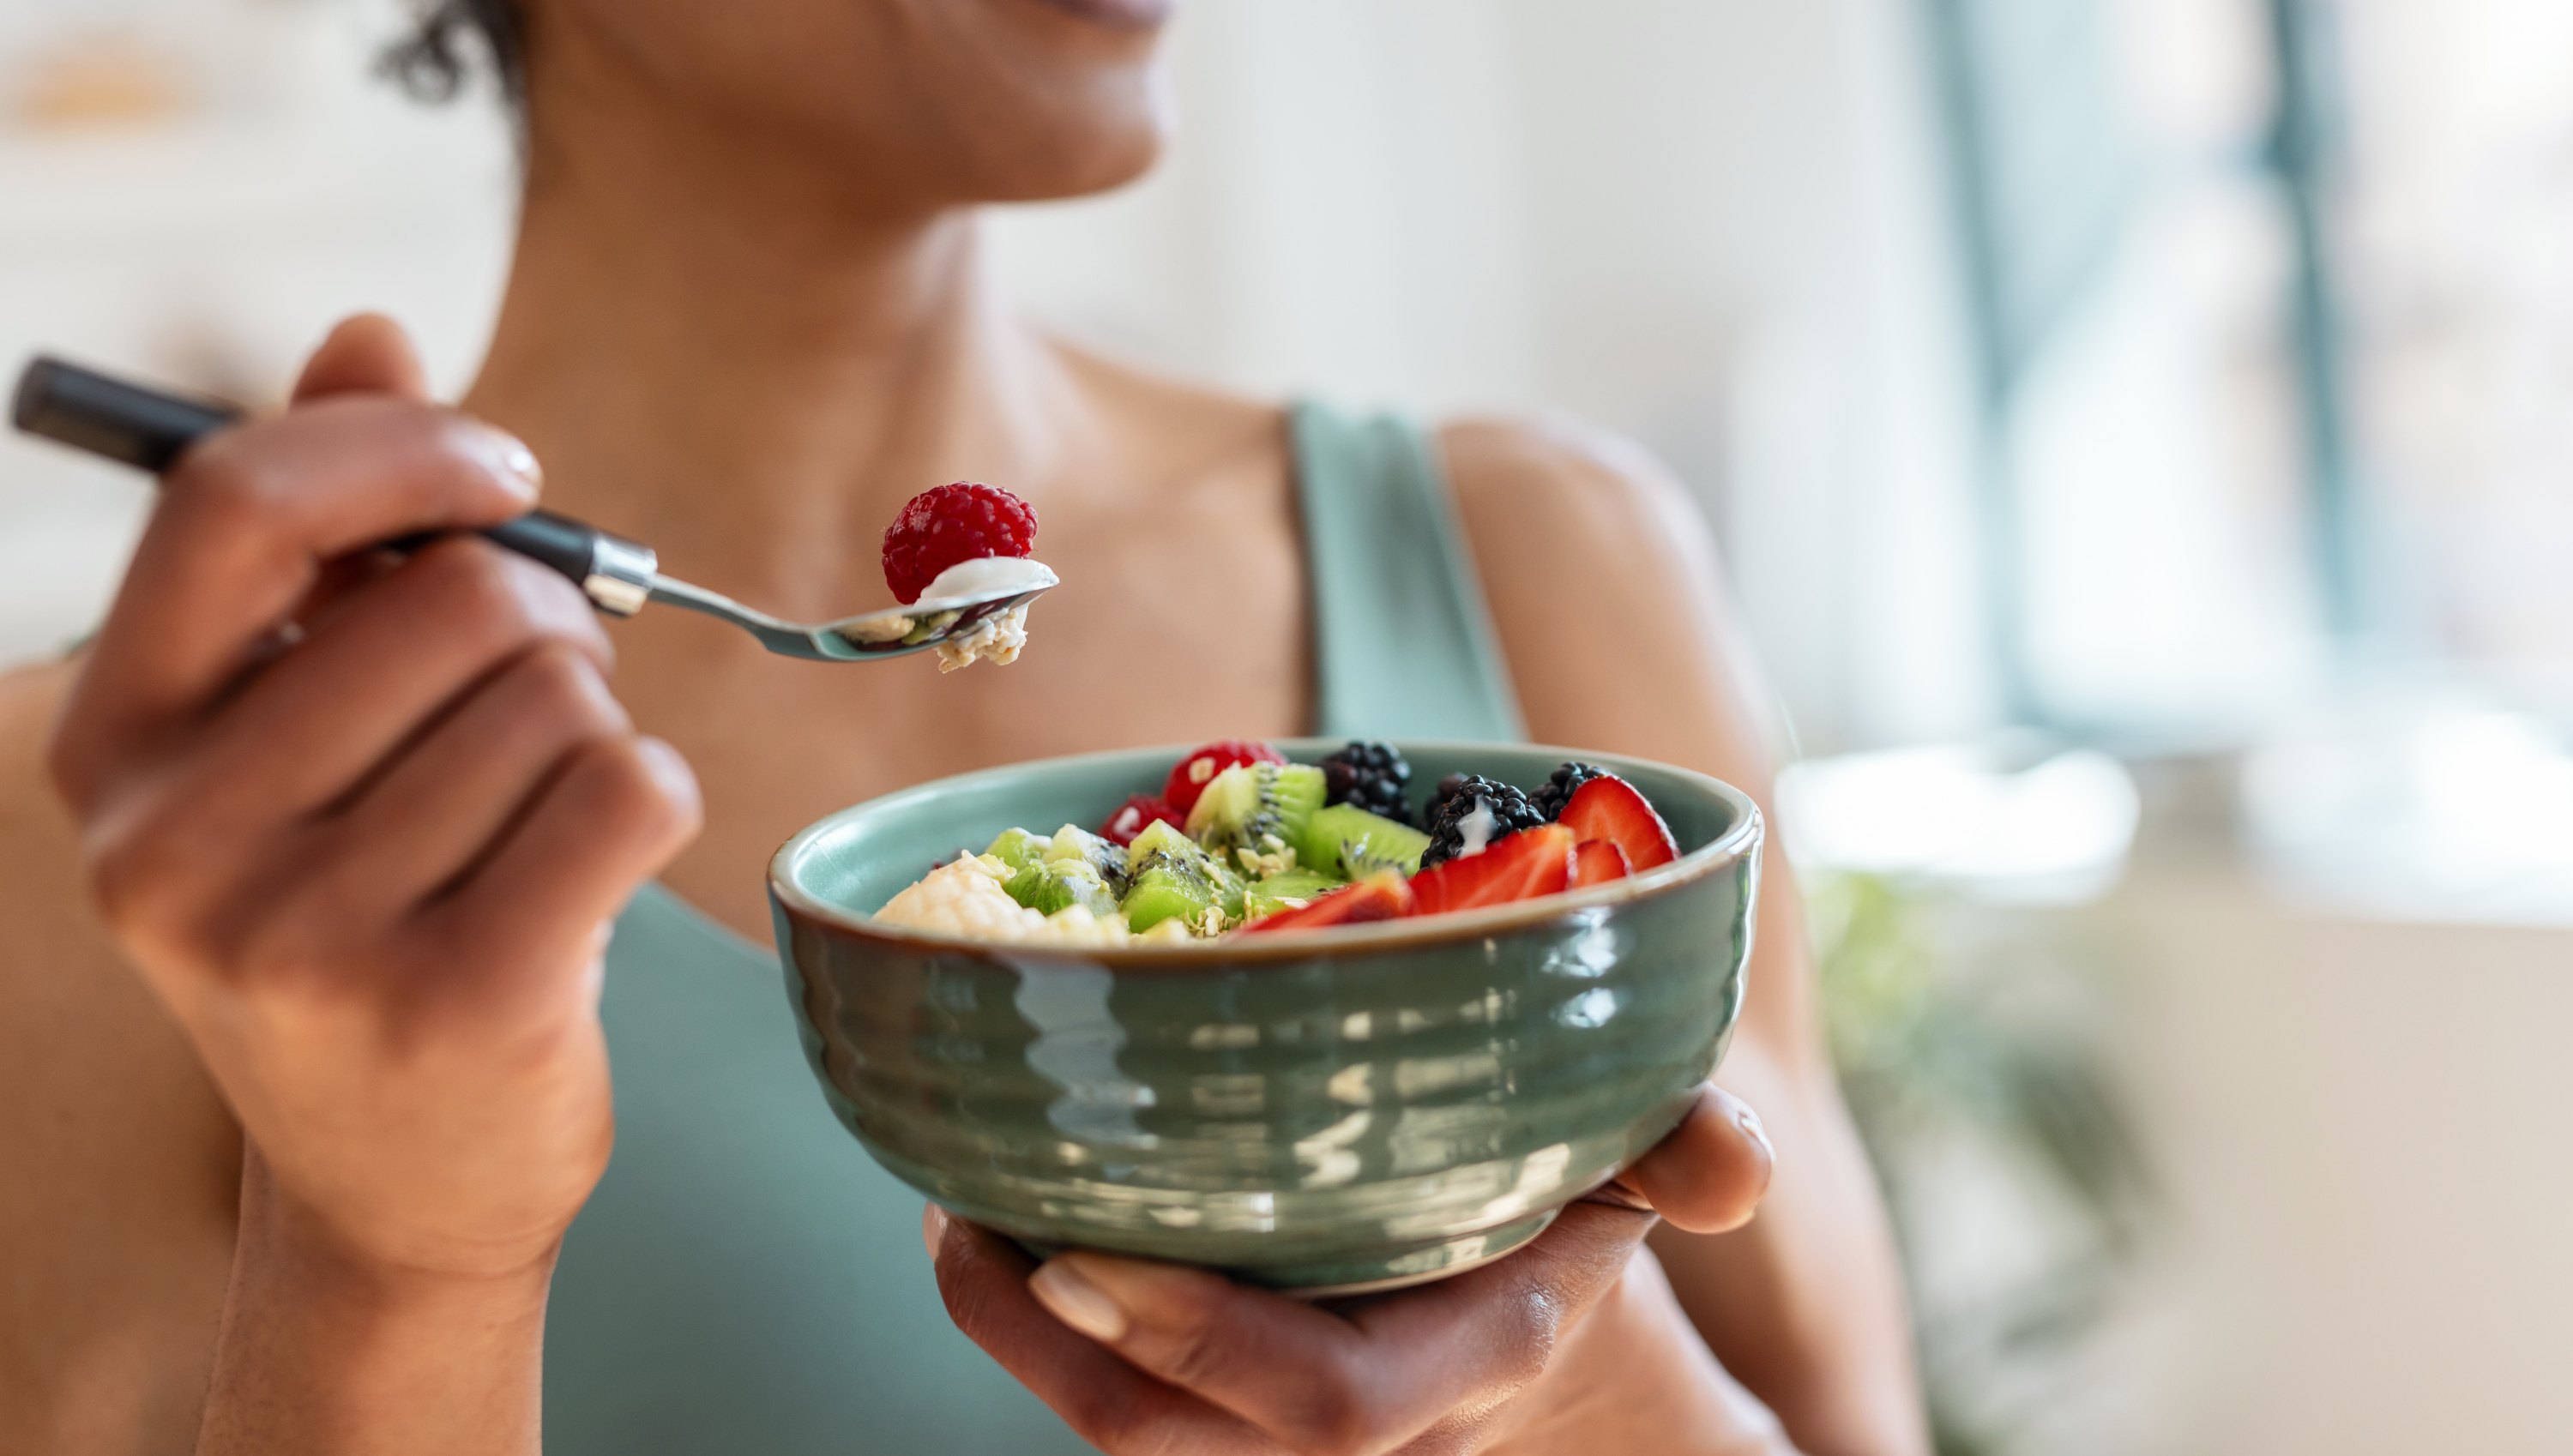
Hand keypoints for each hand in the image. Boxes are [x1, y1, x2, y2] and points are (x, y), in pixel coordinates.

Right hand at [48, 316, 700, 1283]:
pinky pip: (631, 787)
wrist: (399, 1186)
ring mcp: (308, 938)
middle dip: (543, 625)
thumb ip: (325, 536)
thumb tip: (374, 332)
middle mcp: (178, 843)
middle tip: (534, 707)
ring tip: (533, 819)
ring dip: (590, 730)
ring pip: (559, 697)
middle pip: (457, 599)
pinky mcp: (457, 1002)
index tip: (499, 470)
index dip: (398, 447)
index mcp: (117, 747)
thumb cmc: (364, 916)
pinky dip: (654, 800)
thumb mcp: (300, 737)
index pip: (238, 504)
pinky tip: (595, 867)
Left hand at [933, 1082, 1790, 1455]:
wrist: (1540, 1316)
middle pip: (1169, 1438)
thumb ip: (1695, 1155)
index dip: (1199, 1340)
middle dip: (1046, 1344)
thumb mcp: (1649, 1167)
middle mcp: (1361, 1416)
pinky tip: (992, 1207)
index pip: (1326, 1405)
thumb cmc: (1578, 1210)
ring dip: (1010, 1331)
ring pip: (1117, 1426)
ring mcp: (1274, 1425)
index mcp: (1469, 1358)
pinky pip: (1107, 1388)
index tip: (1081, 1252)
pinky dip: (1032, 1316)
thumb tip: (1732, 1164)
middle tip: (967, 1215)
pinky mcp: (1216, 1401)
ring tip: (957, 1198)